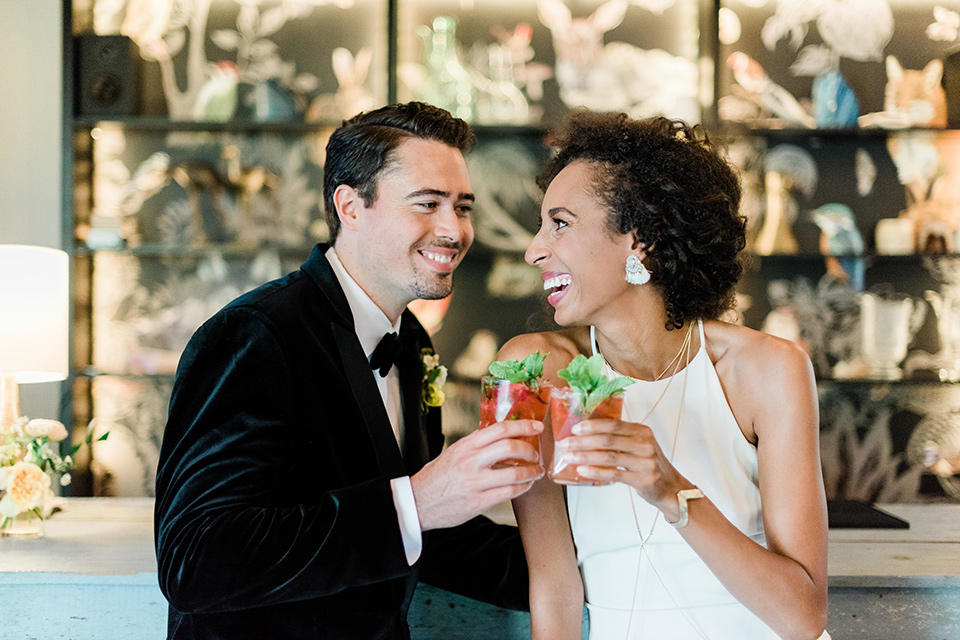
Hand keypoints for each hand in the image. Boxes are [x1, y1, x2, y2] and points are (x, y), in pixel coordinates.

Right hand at [411, 420, 543, 530]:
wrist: (418, 503)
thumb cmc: (436, 478)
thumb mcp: (453, 453)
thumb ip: (475, 444)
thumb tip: (499, 435)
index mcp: (465, 446)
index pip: (499, 429)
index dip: (522, 425)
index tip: (535, 426)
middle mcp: (470, 462)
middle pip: (510, 447)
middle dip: (529, 449)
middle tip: (535, 453)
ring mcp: (475, 483)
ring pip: (514, 473)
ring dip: (531, 472)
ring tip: (536, 472)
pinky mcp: (478, 502)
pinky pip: (509, 493)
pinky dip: (523, 488)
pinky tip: (525, 486)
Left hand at [555, 419, 688, 519]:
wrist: (670, 487)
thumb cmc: (647, 464)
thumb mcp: (638, 445)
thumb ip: (619, 438)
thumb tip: (585, 434)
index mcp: (642, 431)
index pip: (614, 424)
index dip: (592, 425)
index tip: (575, 428)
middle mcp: (645, 444)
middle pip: (608, 439)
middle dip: (583, 441)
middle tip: (565, 443)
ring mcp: (646, 461)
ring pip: (609, 456)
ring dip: (585, 456)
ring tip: (569, 457)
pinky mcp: (643, 479)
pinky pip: (614, 474)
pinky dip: (596, 471)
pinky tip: (582, 470)